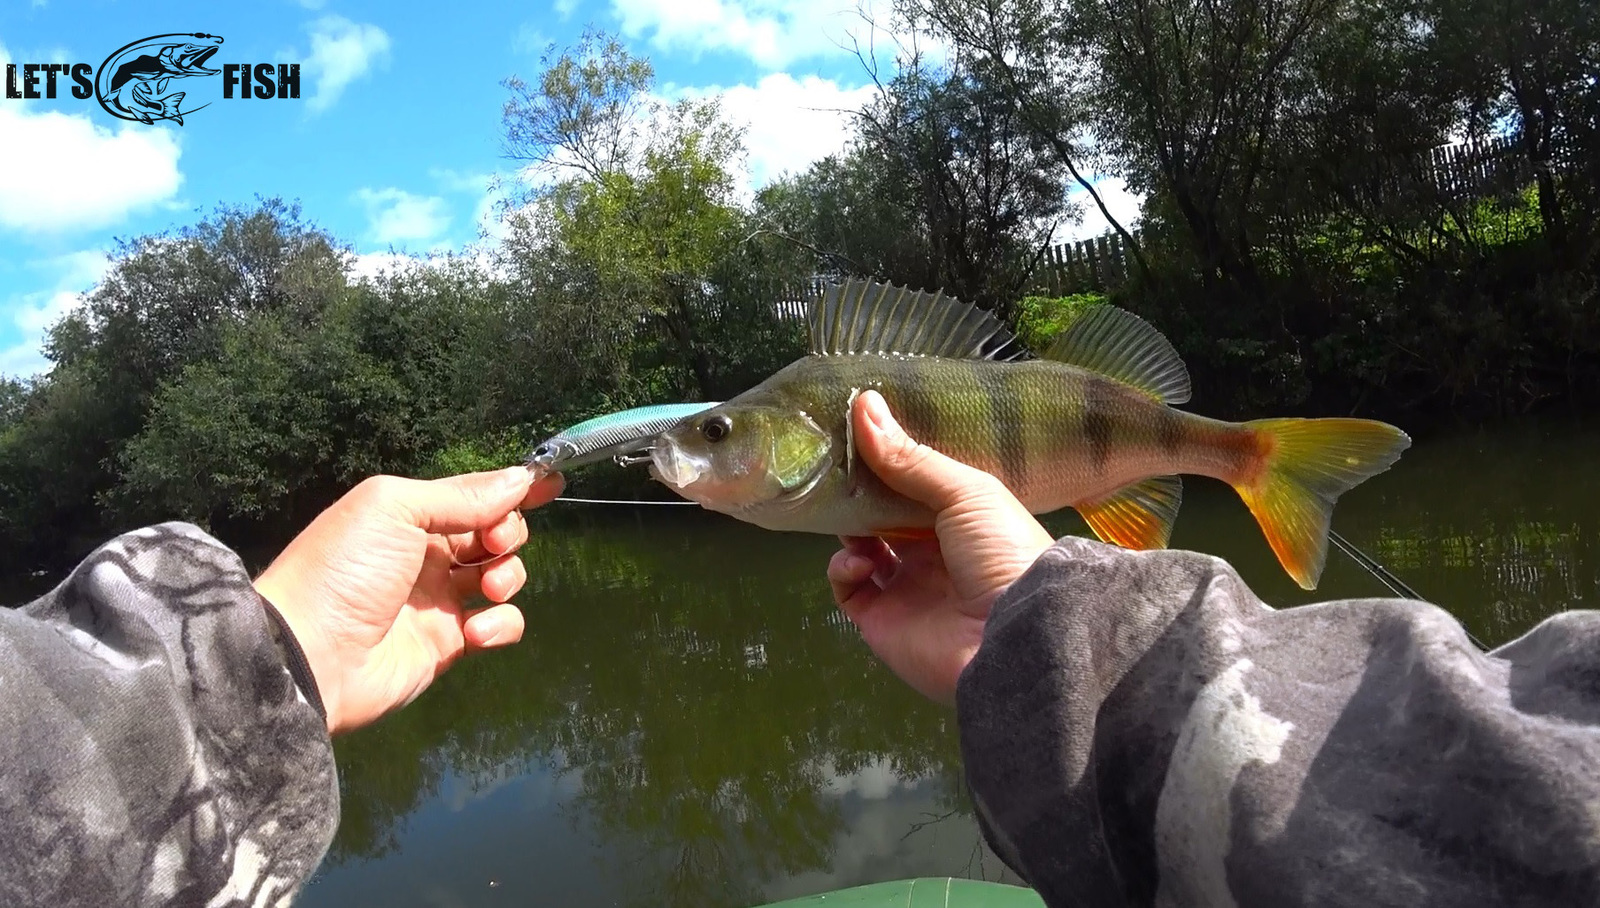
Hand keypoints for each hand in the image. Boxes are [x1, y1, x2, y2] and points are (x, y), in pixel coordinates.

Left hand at [252, 467, 563, 734]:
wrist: (311, 654)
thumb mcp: (396, 509)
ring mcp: (438, 600)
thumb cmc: (344, 569)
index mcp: (409, 516)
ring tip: (488, 588)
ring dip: (508, 575)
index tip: (552, 482)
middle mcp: (426, 554)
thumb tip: (521, 478)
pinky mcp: (447, 644)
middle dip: (508, 532)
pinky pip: (498, 626)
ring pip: (502, 576)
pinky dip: (500, 624)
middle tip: (494, 542)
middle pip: (495, 533)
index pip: (474, 494)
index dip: (513, 489)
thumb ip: (463, 495)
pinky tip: (475, 631)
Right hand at [827, 391, 1054, 705]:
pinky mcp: (882, 620)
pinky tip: (858, 559)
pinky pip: (848, 588)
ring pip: (860, 546)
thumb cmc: (1002, 551)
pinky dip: (842, 569)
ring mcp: (907, 586)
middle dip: (860, 491)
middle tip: (836, 466)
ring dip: (848, 527)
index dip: (889, 460)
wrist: (1012, 638)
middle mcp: (934, 550)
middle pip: (884, 512)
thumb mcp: (965, 492)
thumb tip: (863, 403)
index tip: (856, 431)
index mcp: (963, 517)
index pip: (916, 483)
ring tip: (846, 513)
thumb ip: (910, 456)